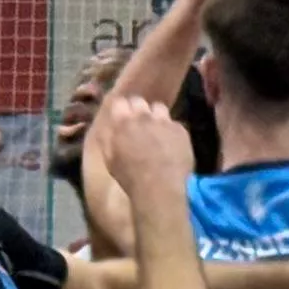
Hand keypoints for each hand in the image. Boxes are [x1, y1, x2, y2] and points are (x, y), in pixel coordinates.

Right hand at [101, 86, 191, 202]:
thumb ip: (108, 138)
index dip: (121, 110)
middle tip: (138, 125)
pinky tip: (171, 145)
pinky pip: (174, 124)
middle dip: (138, 110)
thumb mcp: (110, 159)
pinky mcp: (180, 130)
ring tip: (156, 131)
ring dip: (156, 116)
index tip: (121, 117)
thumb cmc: (129, 176)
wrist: (159, 187)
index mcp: (123, 122)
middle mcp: (144, 116)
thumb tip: (109, 127)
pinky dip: (171, 131)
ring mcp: (164, 121)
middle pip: (139, 101)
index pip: (120, 102)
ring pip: (159, 108)